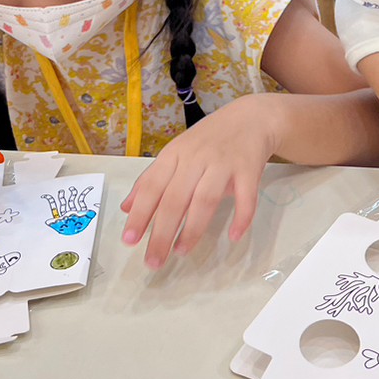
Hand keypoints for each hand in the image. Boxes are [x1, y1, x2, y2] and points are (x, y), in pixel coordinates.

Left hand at [120, 95, 279, 267]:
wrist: (251, 118)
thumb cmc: (209, 140)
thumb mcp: (176, 153)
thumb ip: (152, 180)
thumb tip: (127, 208)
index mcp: (175, 155)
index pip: (152, 187)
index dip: (140, 214)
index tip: (129, 241)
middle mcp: (196, 158)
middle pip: (175, 199)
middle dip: (162, 233)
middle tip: (153, 261)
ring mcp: (223, 163)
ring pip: (205, 200)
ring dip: (193, 229)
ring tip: (181, 251)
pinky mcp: (249, 169)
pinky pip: (246, 197)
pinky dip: (241, 218)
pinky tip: (233, 236)